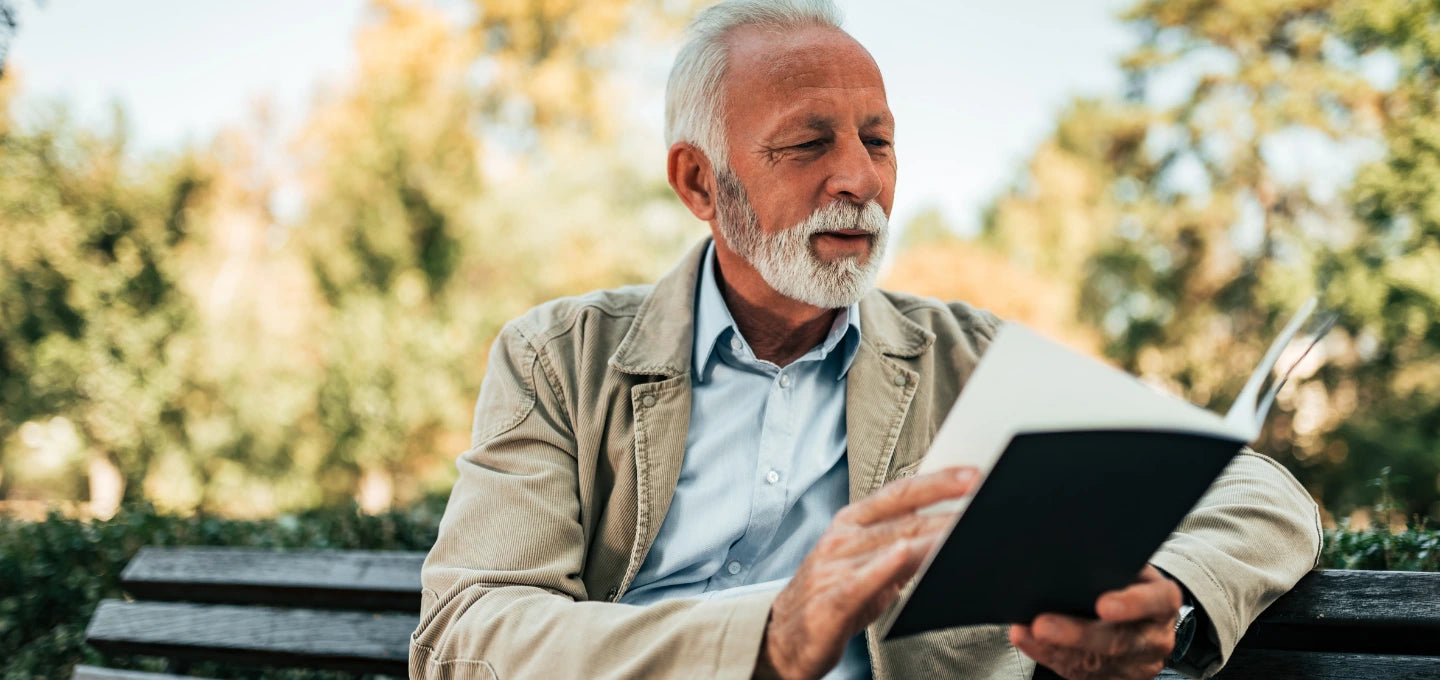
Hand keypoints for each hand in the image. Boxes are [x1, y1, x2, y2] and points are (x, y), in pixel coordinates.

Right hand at [754, 467, 977, 679]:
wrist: (785, 637)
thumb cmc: (832, 596)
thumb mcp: (867, 564)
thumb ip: (901, 545)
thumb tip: (946, 530)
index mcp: (850, 522)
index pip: (900, 493)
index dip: (938, 481)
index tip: (973, 475)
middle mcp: (842, 538)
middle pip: (904, 518)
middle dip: (948, 509)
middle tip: (986, 500)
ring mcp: (834, 567)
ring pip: (891, 545)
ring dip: (931, 537)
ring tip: (967, 530)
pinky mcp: (831, 601)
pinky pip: (862, 580)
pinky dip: (884, 565)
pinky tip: (905, 553)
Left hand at [1009, 565, 1180, 679]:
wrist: (1139, 613)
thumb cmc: (1126, 581)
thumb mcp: (1129, 566)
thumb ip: (1112, 563)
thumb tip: (1073, 553)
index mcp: (1164, 601)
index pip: (1156, 601)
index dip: (1132, 604)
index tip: (1103, 604)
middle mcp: (1156, 637)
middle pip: (1119, 640)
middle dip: (1077, 634)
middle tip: (1043, 625)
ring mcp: (1138, 663)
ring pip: (1096, 663)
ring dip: (1055, 649)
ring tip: (1026, 633)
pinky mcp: (1115, 678)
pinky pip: (1080, 673)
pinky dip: (1050, 656)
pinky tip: (1030, 642)